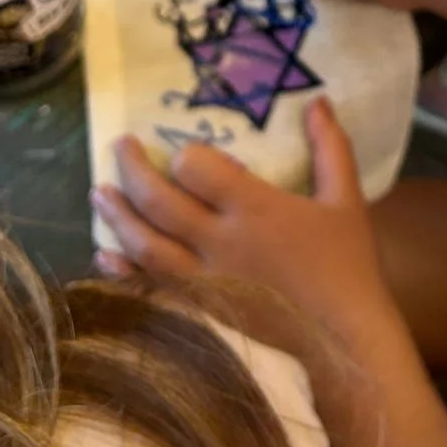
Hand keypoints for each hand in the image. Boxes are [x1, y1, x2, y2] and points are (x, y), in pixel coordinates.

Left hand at [93, 101, 414, 446]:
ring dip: (116, 215)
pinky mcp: (196, 313)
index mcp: (255, 209)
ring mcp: (202, 282)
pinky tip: (104, 254)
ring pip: (143, 243)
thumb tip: (318, 101)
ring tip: (98, 192)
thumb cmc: (348, 269)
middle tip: (120, 146)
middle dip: (131, 168)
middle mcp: (220, 242)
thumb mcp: (345, 201)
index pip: (196, 168)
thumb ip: (331, 148)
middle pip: (158, 200)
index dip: (183, 155)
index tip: (179, 151)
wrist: (345, 345)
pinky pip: (147, 288)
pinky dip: (120, 271)